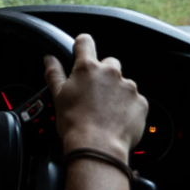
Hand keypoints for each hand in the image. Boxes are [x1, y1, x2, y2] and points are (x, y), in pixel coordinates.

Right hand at [43, 34, 147, 162]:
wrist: (97, 147)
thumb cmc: (75, 123)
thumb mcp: (58, 96)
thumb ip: (54, 73)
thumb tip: (49, 59)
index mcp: (87, 68)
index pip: (85, 42)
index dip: (82, 45)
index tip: (81, 51)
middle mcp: (110, 72)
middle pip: (109, 63)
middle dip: (102, 74)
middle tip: (93, 94)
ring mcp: (128, 87)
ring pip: (122, 83)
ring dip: (115, 92)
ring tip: (105, 111)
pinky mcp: (140, 102)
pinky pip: (134, 100)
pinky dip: (127, 107)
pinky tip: (116, 119)